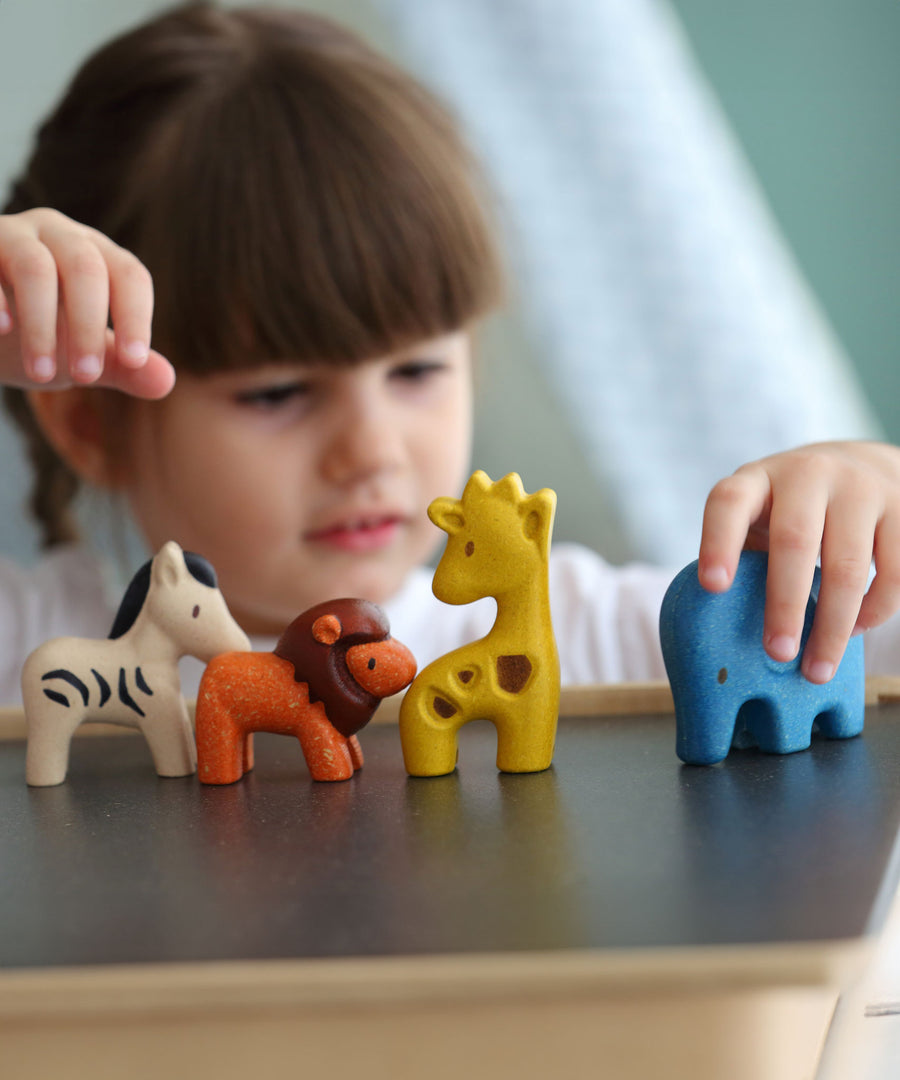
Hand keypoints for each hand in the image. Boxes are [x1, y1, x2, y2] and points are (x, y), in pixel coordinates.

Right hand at [0, 208, 173, 397]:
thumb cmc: (39, 335)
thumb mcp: (82, 354)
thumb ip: (121, 367)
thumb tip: (165, 381)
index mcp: (96, 255)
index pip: (129, 275)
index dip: (136, 316)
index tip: (135, 360)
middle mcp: (58, 233)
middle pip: (86, 268)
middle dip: (89, 327)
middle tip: (87, 377)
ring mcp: (10, 235)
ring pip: (36, 268)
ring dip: (42, 325)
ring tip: (42, 375)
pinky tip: (2, 330)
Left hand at [698, 441, 899, 681]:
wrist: (860, 465)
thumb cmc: (791, 509)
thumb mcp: (760, 515)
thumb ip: (747, 555)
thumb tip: (733, 631)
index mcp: (758, 478)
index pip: (730, 503)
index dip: (718, 543)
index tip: (712, 587)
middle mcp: (808, 474)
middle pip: (794, 541)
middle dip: (785, 605)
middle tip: (777, 653)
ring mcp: (859, 487)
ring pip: (848, 564)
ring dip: (833, 625)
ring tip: (817, 667)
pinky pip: (894, 571)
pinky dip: (875, 610)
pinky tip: (855, 630)